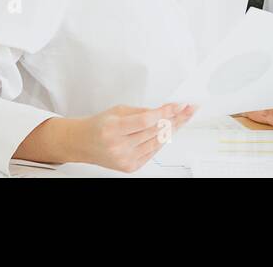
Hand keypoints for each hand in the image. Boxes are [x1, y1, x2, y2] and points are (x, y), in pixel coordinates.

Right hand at [76, 103, 196, 172]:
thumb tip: (165, 110)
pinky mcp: (131, 167)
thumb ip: (141, 111)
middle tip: (188, 109)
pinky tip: (171, 130)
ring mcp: (125, 159)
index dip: (165, 112)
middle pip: (155, 132)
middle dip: (175, 119)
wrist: (84, 144)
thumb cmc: (100, 125)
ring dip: (173, 129)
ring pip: (157, 143)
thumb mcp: (118, 110)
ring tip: (184, 118)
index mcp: (114, 129)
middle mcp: (119, 146)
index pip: (146, 121)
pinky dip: (162, 140)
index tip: (179, 105)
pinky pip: (153, 152)